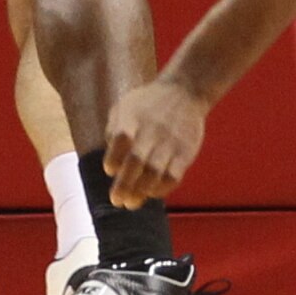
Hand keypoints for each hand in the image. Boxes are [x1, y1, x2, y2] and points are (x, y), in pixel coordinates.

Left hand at [103, 75, 211, 204]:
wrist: (185, 91)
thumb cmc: (148, 103)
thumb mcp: (125, 106)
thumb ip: (114, 131)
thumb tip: (111, 164)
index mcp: (132, 118)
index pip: (120, 140)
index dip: (113, 159)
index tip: (110, 170)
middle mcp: (151, 131)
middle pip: (136, 161)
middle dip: (124, 185)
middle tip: (118, 200)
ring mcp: (169, 143)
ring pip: (155, 173)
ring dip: (142, 192)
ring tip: (131, 203)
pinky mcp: (185, 153)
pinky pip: (174, 176)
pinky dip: (162, 189)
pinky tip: (152, 193)